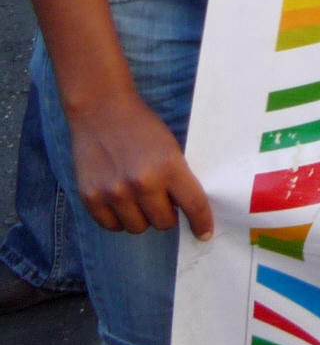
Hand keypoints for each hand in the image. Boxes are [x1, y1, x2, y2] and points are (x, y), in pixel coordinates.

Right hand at [66, 89, 213, 239]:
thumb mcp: (170, 147)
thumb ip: (177, 176)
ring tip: (139, 199)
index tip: (205, 234)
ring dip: (142, 218)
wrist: (102, 110)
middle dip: (167, 215)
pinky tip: (121, 203)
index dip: (202, 223)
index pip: (193, 205)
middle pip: (164, 223)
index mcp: (169, 167)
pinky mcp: (90, 197)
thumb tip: (185, 209)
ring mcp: (114, 192)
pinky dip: (119, 219)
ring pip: (138, 228)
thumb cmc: (142, 127)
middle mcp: (142, 183)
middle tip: (162, 201)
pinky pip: (111, 226)